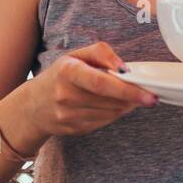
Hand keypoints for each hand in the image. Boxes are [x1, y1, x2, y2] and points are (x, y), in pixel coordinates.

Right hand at [22, 41, 157, 137]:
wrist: (34, 105)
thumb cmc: (60, 75)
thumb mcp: (76, 55)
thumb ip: (102, 53)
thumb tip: (124, 68)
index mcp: (67, 72)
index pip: (101, 83)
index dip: (127, 90)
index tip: (149, 95)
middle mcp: (66, 96)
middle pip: (111, 101)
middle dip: (133, 99)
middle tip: (147, 94)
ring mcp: (69, 116)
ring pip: (111, 114)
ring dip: (125, 106)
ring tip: (127, 97)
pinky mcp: (75, 129)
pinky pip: (104, 122)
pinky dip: (114, 114)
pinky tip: (112, 105)